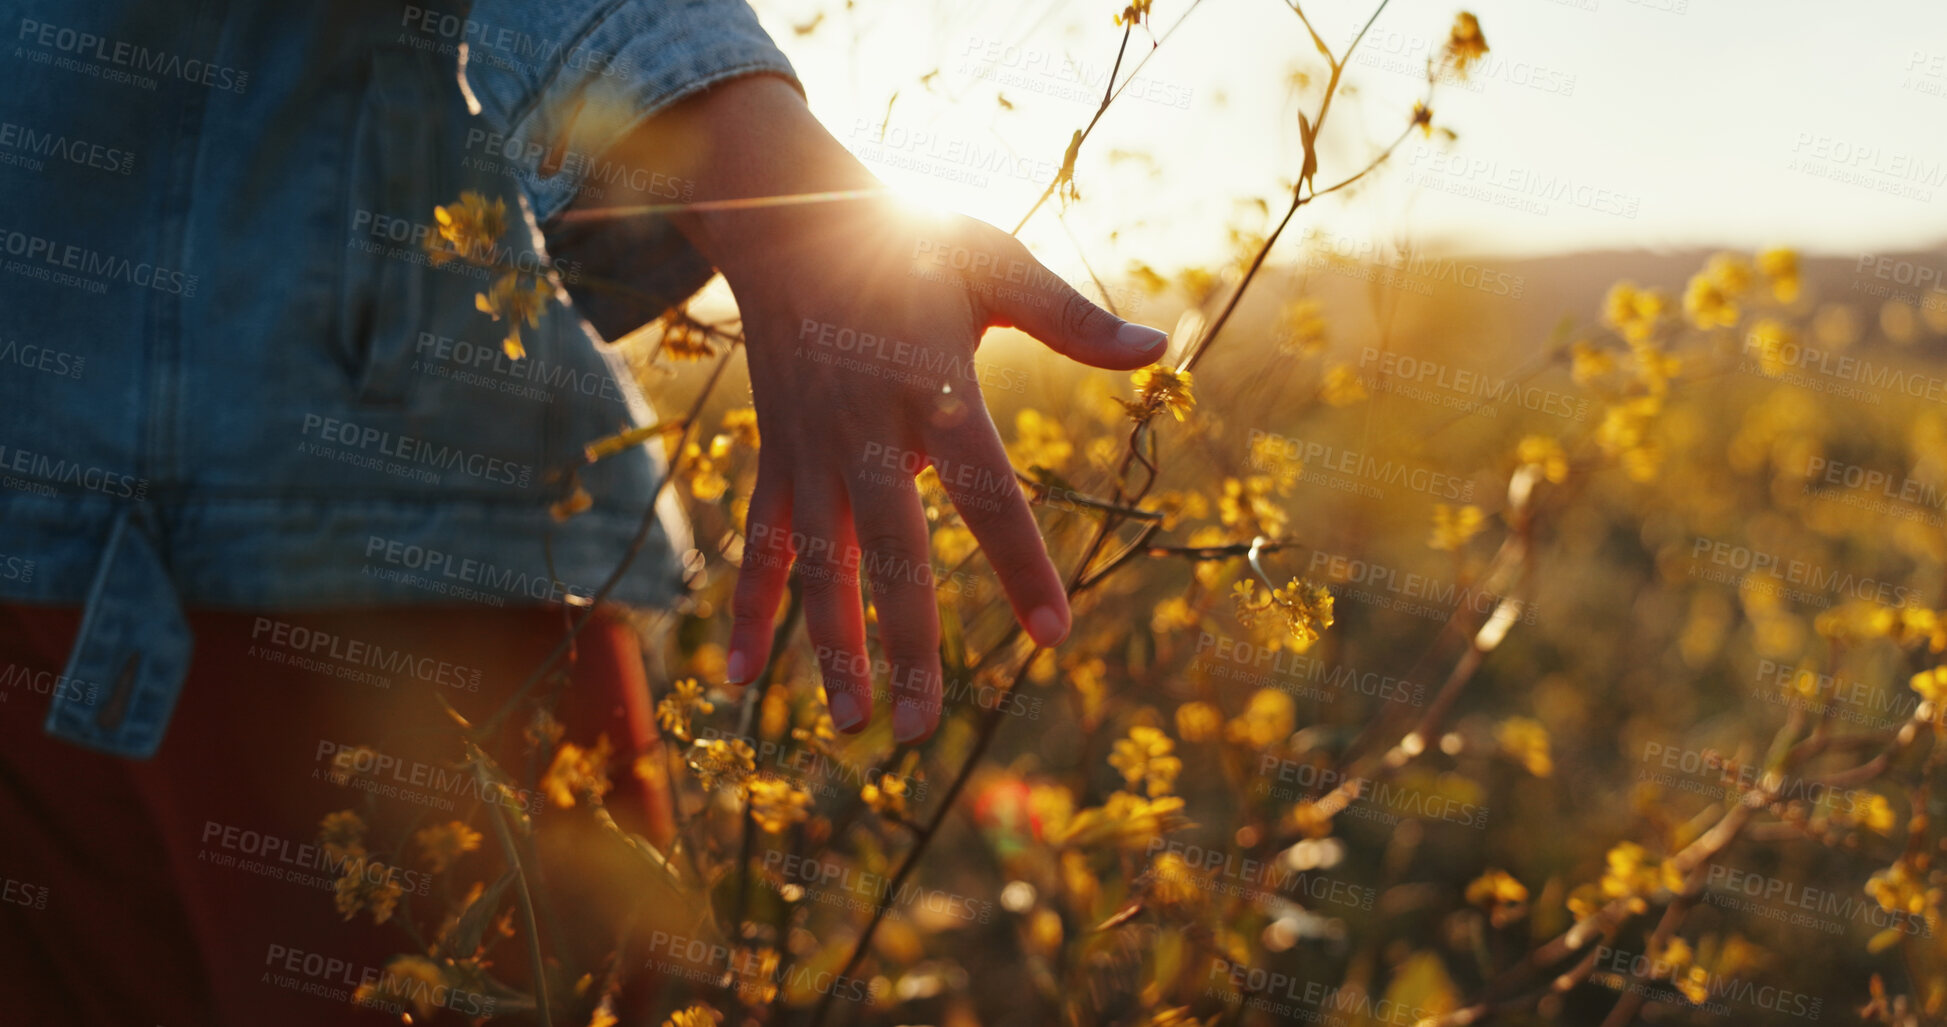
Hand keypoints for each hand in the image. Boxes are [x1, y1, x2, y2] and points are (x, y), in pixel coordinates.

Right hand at [597, 77, 1167, 742]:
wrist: (786, 217)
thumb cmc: (907, 240)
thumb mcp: (992, 262)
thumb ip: (1071, 318)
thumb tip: (1161, 348)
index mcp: (931, 387)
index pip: (985, 490)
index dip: (1018, 562)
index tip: (1053, 634)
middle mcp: (864, 431)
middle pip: (889, 551)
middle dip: (908, 642)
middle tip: (925, 730)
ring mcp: (811, 451)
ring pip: (820, 564)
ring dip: (833, 646)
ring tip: (852, 723)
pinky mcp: (778, 457)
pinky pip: (763, 544)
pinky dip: (751, 609)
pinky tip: (744, 679)